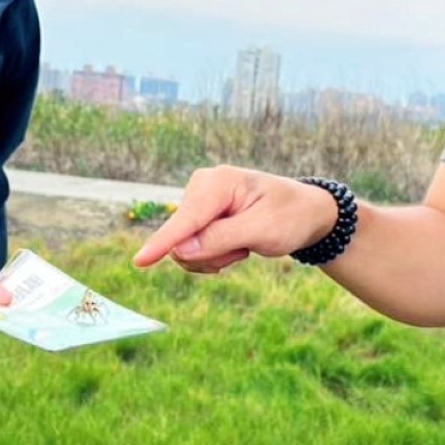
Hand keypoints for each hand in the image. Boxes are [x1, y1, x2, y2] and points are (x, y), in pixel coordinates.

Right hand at [132, 166, 336, 273]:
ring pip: (186, 249)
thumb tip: (180, 251)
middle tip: (245, 250)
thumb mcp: (262, 230)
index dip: (163, 243)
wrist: (305, 212)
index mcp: (218, 183)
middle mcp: (202, 187)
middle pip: (184, 239)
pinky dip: (213, 256)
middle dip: (212, 255)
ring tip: (244, 245)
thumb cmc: (289, 217)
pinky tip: (235, 246)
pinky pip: (191, 249)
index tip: (139, 262)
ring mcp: (199, 202)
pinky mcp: (199, 217)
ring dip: (215, 257)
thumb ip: (221, 239)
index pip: (186, 220)